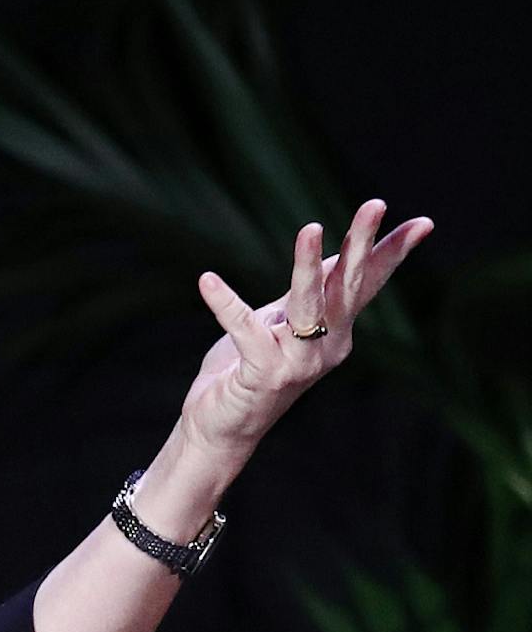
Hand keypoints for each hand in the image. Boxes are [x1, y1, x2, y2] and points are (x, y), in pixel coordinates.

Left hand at [183, 199, 432, 459]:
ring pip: (307, 305)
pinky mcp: (264, 374)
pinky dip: (226, 304)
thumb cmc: (247, 371)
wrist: (220, 427)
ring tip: (309, 229)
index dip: (392, 253)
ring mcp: (299, 363)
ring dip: (307, 266)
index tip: (424, 222)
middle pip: (347, 286)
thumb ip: (307, 293)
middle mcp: (326, 346)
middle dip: (361, 243)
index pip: (367, 285)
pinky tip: (207, 280)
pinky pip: (245, 330)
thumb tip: (333, 254)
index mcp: (335, 331)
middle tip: (375, 203)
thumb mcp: (281, 323)